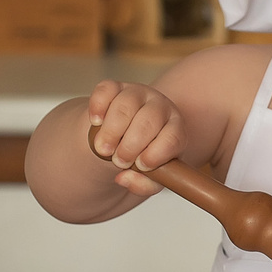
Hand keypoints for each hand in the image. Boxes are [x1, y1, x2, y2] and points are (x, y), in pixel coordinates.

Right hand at [86, 81, 183, 196]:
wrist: (128, 136)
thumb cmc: (144, 155)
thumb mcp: (152, 175)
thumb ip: (143, 184)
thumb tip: (124, 178)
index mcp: (176, 128)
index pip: (174, 137)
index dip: (157, 153)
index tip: (141, 165)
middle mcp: (160, 106)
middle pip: (148, 121)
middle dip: (131, 145)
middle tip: (119, 161)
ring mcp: (137, 93)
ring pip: (126, 105)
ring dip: (112, 131)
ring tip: (103, 150)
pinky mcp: (115, 87)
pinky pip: (106, 89)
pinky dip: (98, 106)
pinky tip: (96, 122)